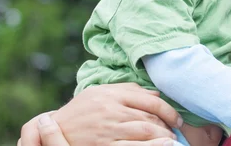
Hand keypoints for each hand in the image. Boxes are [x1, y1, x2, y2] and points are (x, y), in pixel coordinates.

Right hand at [18, 83, 182, 145]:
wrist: (53, 129)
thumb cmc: (80, 110)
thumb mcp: (100, 93)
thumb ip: (127, 90)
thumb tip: (155, 93)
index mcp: (112, 94)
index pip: (150, 100)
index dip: (168, 110)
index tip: (177, 119)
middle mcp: (111, 110)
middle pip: (149, 117)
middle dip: (167, 126)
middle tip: (176, 132)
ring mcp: (107, 129)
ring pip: (144, 132)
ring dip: (162, 137)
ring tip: (171, 141)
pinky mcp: (103, 145)